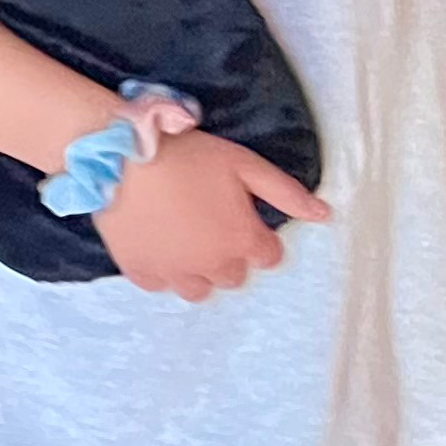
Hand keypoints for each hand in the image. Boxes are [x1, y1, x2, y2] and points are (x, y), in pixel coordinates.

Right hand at [94, 132, 330, 299]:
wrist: (120, 156)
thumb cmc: (188, 155)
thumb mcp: (244, 163)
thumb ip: (286, 193)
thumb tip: (325, 215)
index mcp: (242, 239)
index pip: (269, 257)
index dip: (258, 236)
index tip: (241, 217)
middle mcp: (212, 264)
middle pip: (234, 276)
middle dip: (229, 255)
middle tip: (210, 225)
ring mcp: (174, 271)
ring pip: (198, 290)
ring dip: (198, 271)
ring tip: (185, 243)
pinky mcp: (139, 269)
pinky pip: (158, 285)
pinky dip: (162, 272)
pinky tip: (158, 247)